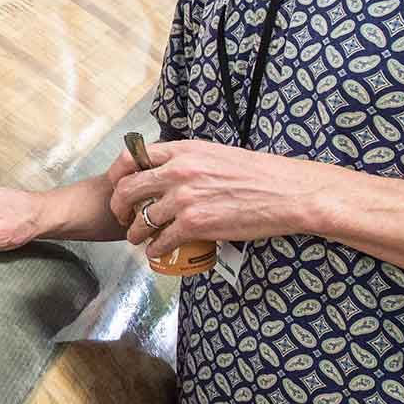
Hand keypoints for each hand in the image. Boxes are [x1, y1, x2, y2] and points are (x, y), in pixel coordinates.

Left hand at [109, 139, 327, 258]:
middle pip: (128, 189)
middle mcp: (178, 172)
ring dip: (135, 233)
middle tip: (122, 216)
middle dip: (118, 206)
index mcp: (182, 151)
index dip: (119, 173)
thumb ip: (187, 160)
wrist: (286, 193)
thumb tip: (167, 169)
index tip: (119, 185)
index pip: (133, 156)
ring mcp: (184, 199)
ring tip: (137, 238)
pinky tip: (157, 252)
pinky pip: (162, 240)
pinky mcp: (195, 225)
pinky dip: (155, 249)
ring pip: (142, 220)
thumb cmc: (256, 173)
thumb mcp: (214, 153)